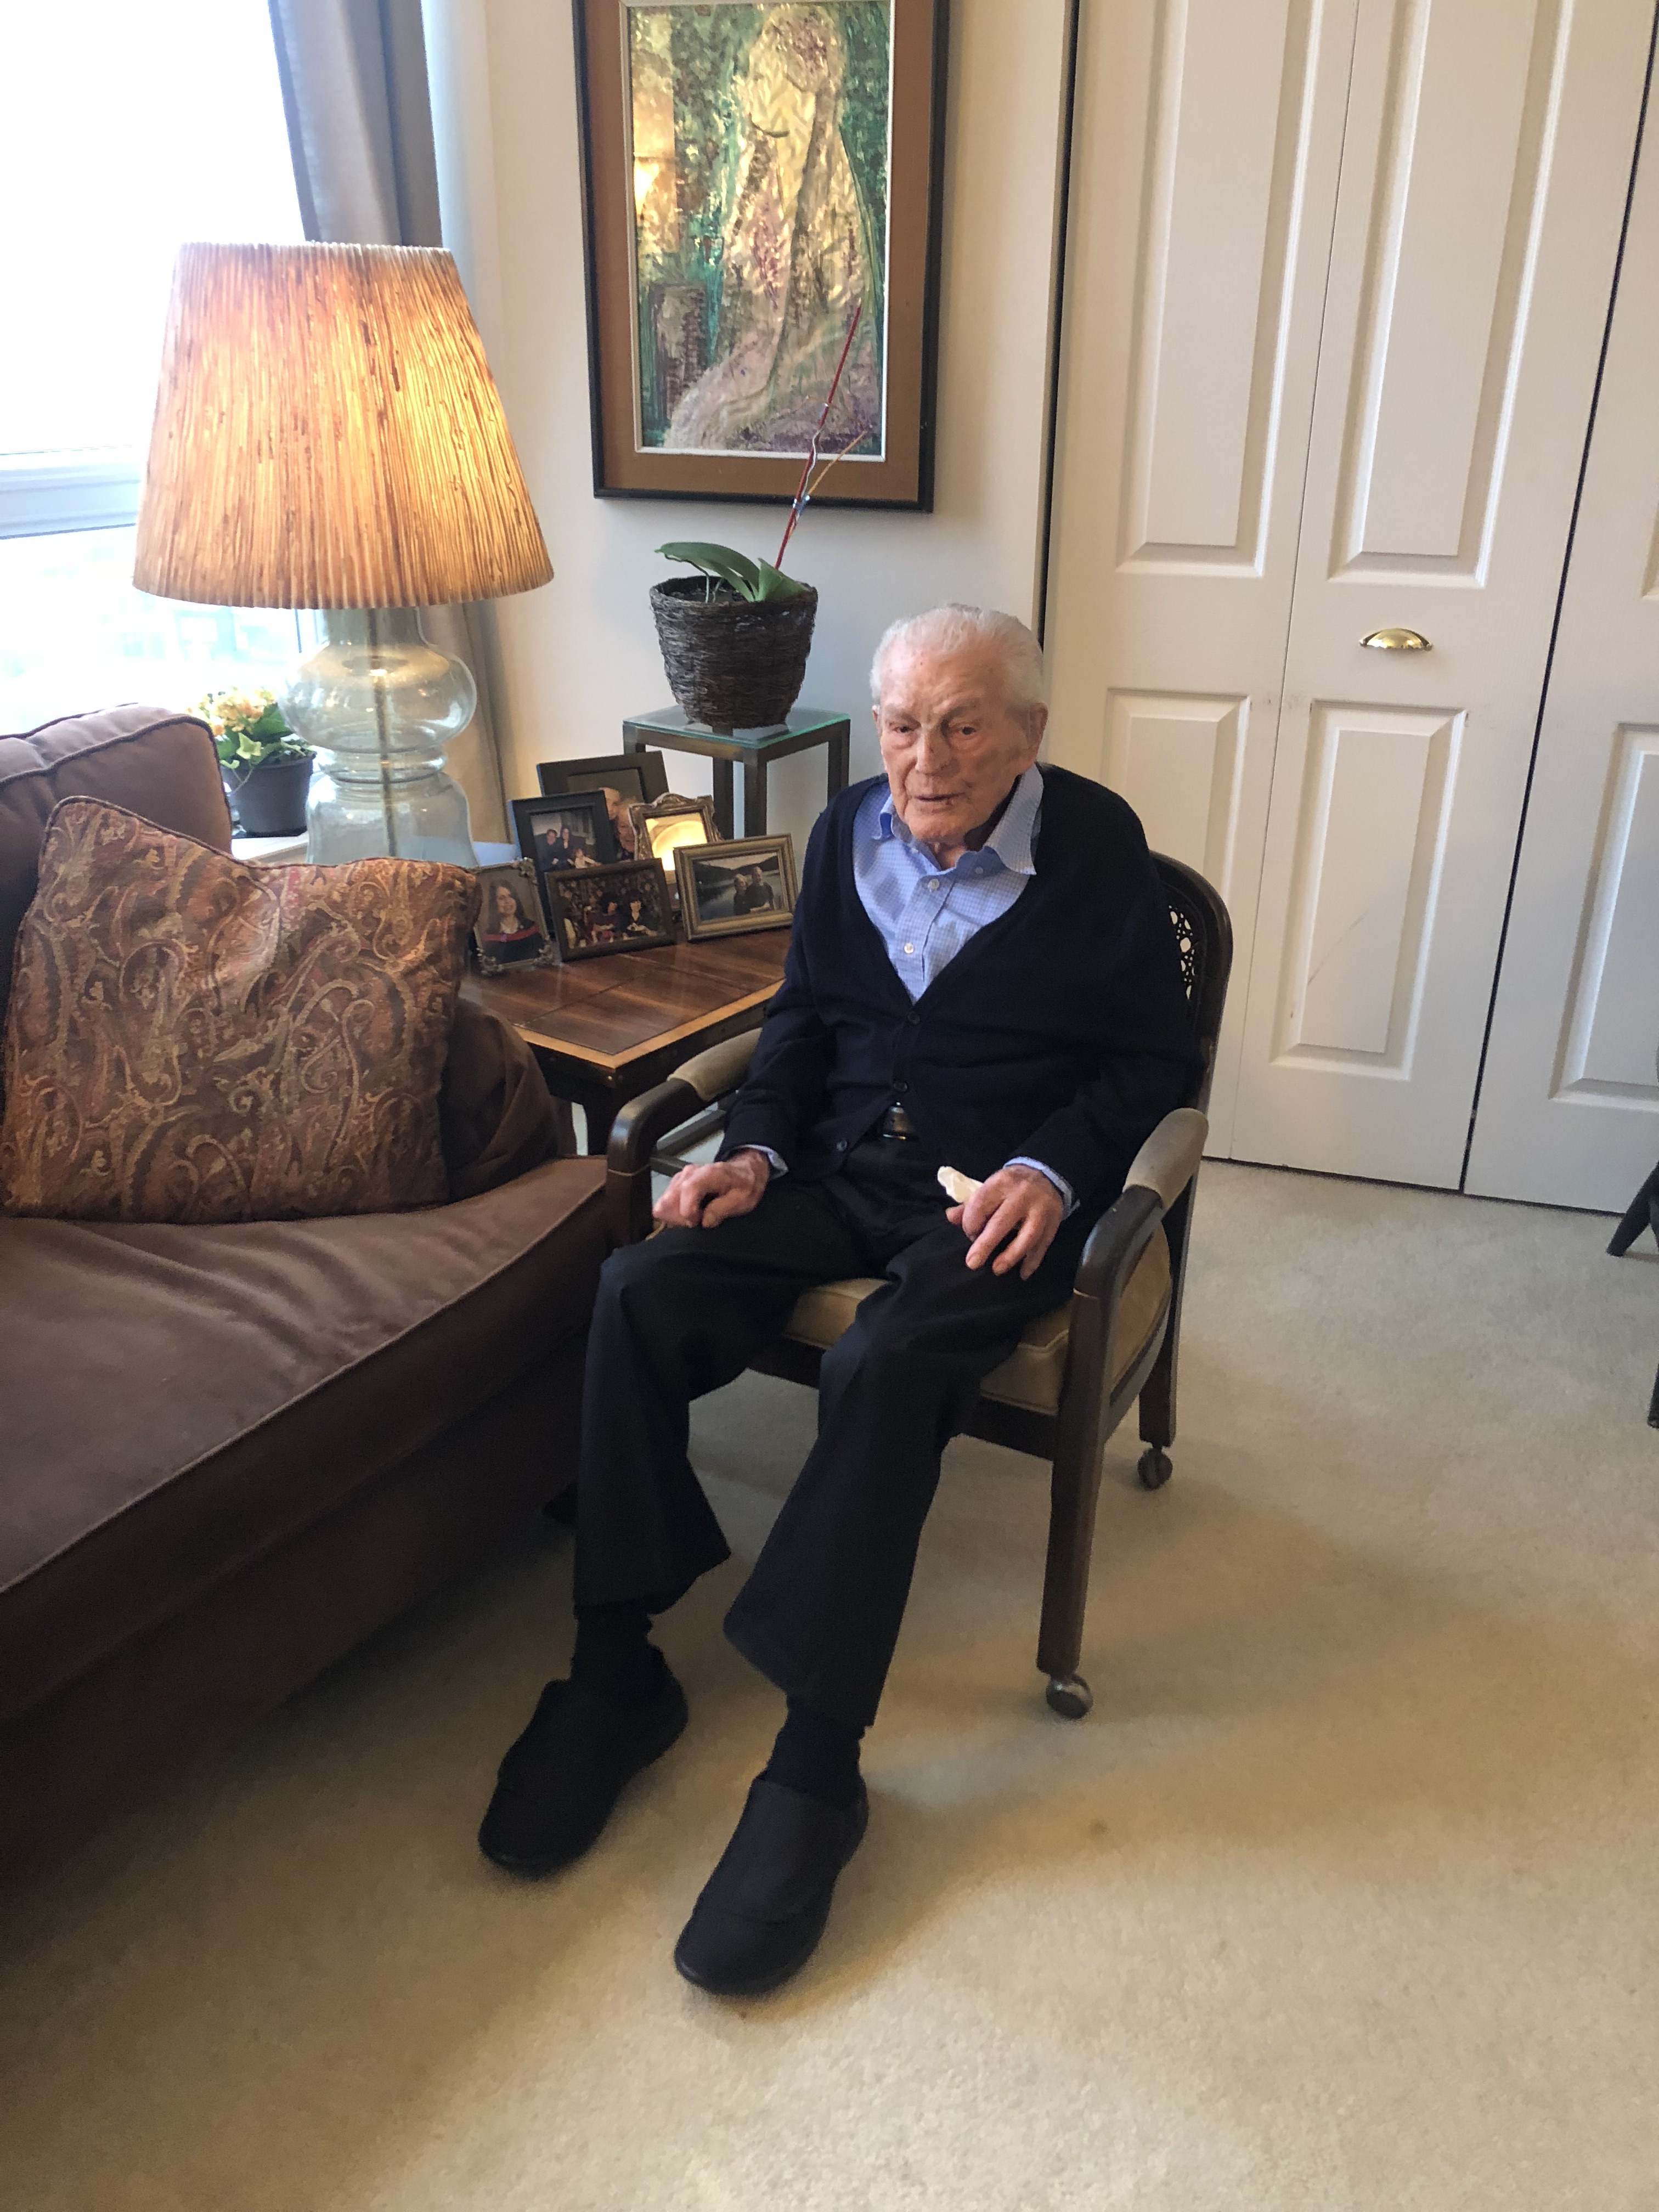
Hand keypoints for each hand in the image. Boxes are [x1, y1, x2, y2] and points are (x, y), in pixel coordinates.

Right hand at [654, 1148, 770, 1229]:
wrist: (744, 1172)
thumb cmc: (744, 1185)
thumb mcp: (742, 1199)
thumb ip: (722, 1209)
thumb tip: (705, 1221)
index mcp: (709, 1174)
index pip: (687, 1190)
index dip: (688, 1211)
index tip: (696, 1222)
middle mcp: (691, 1172)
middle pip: (670, 1198)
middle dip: (679, 1217)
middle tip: (695, 1223)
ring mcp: (682, 1177)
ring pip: (665, 1202)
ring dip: (676, 1216)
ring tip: (694, 1219)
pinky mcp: (677, 1183)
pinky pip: (666, 1201)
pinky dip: (674, 1212)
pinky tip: (689, 1215)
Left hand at [947, 1164, 1063, 1278]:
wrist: (1046, 1175)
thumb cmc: (1011, 1185)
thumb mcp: (991, 1187)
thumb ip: (971, 1204)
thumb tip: (950, 1217)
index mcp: (1000, 1183)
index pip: (980, 1204)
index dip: (971, 1223)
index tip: (970, 1234)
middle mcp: (1021, 1195)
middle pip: (1002, 1222)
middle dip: (985, 1244)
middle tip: (972, 1263)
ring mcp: (1040, 1209)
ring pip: (1027, 1235)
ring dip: (1011, 1255)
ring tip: (997, 1269)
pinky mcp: (1053, 1222)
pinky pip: (1043, 1244)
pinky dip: (1033, 1261)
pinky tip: (1023, 1273)